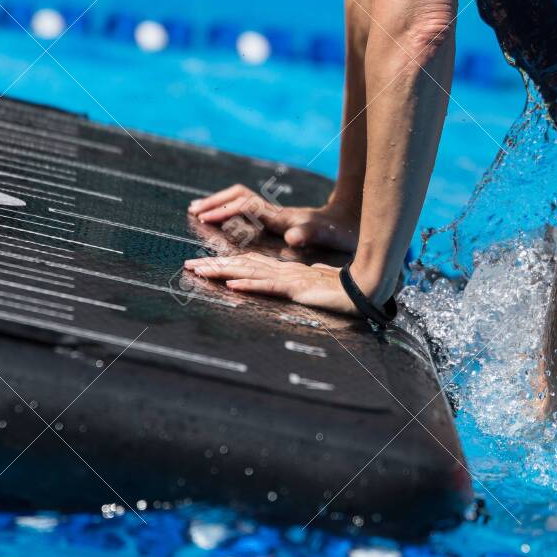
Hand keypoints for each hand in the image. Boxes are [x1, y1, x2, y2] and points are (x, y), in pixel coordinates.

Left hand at [184, 254, 356, 315]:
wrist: (368, 289)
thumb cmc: (346, 291)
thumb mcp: (320, 288)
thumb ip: (307, 285)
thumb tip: (301, 284)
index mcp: (288, 273)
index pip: (251, 266)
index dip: (227, 265)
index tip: (205, 265)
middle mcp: (285, 272)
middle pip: (243, 266)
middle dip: (214, 265)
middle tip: (187, 265)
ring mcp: (290, 280)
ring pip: (250, 273)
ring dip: (222, 272)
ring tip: (199, 271)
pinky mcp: (298, 290)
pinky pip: (269, 287)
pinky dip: (249, 286)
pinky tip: (232, 286)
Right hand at [188, 185, 358, 251]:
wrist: (353, 221)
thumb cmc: (341, 232)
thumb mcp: (328, 235)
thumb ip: (310, 234)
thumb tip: (291, 237)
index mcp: (282, 217)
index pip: (246, 206)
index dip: (225, 210)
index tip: (205, 217)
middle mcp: (275, 212)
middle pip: (239, 197)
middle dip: (215, 202)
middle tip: (193, 211)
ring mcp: (276, 213)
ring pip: (241, 200)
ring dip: (219, 203)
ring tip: (198, 210)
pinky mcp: (278, 218)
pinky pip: (246, 209)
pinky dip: (230, 209)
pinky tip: (223, 217)